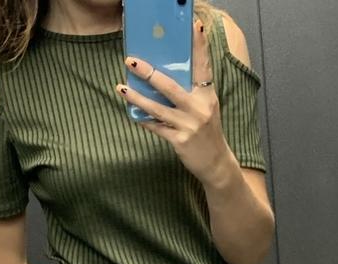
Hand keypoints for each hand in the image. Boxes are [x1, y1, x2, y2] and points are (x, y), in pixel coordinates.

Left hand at [116, 19, 230, 184]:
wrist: (215, 162)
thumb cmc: (207, 132)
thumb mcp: (206, 108)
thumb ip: (191, 93)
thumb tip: (164, 79)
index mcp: (207, 95)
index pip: (203, 66)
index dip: (199, 46)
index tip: (195, 26)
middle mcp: (199, 108)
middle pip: (170, 86)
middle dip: (149, 73)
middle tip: (132, 61)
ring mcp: (189, 125)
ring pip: (158, 108)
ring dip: (137, 97)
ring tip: (122, 87)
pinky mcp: (180, 141)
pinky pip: (156, 127)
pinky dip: (143, 120)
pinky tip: (131, 113)